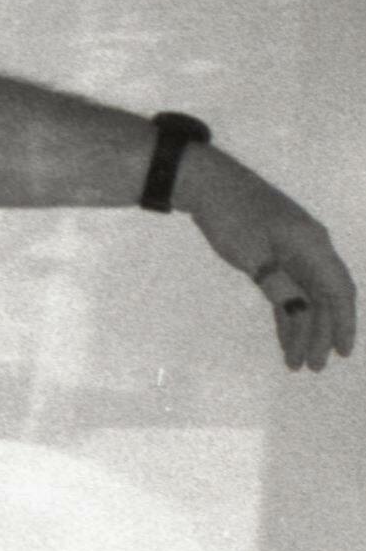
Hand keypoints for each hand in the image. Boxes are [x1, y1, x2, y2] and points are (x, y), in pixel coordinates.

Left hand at [179, 145, 356, 371]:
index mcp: (313, 245)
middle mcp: (312, 248)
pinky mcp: (276, 253)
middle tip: (312, 367)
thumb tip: (302, 314)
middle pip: (324, 298)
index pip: (338, 290)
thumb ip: (279, 286)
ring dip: (303, 328)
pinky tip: (285, 338)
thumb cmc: (231, 216)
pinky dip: (287, 312)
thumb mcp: (254, 257)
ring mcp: (295, 250)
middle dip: (321, 333)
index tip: (342, 352)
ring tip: (296, 361)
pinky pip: (288, 288)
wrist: (207, 183)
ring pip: (306, 296)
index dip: (343, 323)